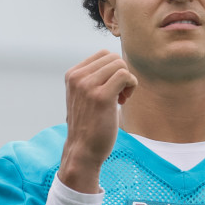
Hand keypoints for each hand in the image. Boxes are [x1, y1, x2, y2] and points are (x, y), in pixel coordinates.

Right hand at [58, 51, 136, 192]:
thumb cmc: (89, 123)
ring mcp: (87, 86)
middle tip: (120, 94)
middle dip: (122, 73)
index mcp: (73, 74)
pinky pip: (125, 75)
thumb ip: (94, 77)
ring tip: (121, 98)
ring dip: (128, 81)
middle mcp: (77, 77)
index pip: (104, 54)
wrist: (83, 150)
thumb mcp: (85, 95)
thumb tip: (118, 60)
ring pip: (120, 64)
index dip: (114, 69)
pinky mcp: (101, 96)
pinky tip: (124, 100)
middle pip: (114, 58)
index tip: (112, 88)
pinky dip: (132, 85)